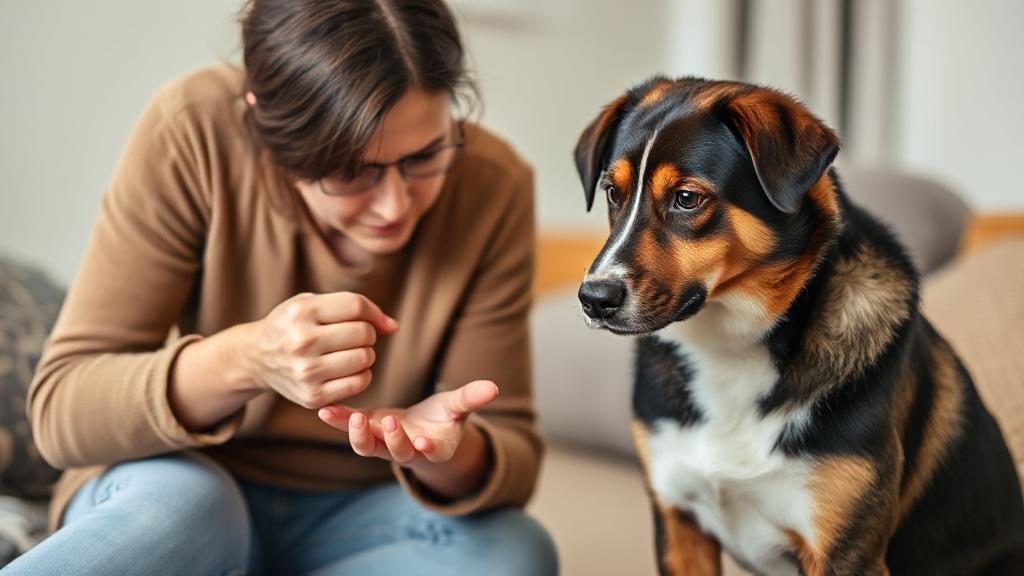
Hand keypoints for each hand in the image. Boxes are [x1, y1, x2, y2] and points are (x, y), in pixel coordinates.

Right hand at [237, 292, 397, 408]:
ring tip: (350, 352)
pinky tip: (349, 370)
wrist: (257, 357)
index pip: (356, 306)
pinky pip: (359, 383)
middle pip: (364, 333)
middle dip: (368, 334)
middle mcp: (301, 341)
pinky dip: (362, 375)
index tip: (376, 321)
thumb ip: (353, 307)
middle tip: (354, 338)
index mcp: (301, 312)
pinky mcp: (311, 396)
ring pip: (365, 358)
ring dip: (366, 354)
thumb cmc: (293, 325)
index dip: (374, 313)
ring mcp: (306, 371)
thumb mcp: (312, 303)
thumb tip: (393, 327)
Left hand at [317, 379, 498, 464]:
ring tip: (352, 418)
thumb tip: (494, 386)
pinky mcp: (367, 431)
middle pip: (398, 453)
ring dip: (357, 435)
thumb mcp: (458, 407)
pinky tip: (325, 410)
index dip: (428, 449)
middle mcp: (406, 450)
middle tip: (389, 423)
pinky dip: (338, 421)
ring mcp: (383, 443)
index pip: (431, 452)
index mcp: (433, 447)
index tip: (424, 443)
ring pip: (368, 447)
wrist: (423, 430)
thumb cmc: (443, 419)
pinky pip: (350, 429)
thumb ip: (471, 398)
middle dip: (393, 440)